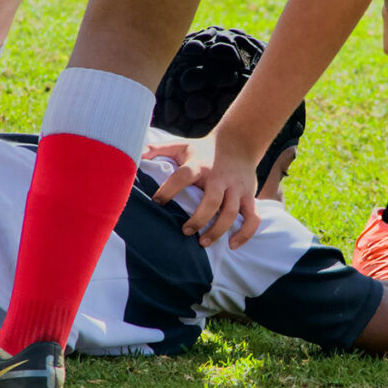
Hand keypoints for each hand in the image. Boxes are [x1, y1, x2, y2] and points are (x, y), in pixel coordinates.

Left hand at [142, 134, 260, 248]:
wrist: (239, 142)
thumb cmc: (203, 150)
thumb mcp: (180, 146)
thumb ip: (157, 150)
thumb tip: (134, 154)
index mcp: (199, 165)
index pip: (183, 176)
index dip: (169, 189)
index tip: (157, 202)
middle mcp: (219, 177)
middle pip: (211, 201)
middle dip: (198, 219)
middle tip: (185, 232)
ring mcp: (236, 188)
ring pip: (230, 212)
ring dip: (217, 231)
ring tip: (202, 243)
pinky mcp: (249, 196)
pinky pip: (252, 218)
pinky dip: (245, 234)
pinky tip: (232, 245)